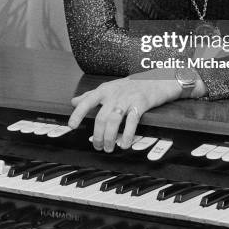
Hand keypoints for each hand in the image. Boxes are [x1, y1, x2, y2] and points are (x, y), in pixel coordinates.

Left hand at [68, 69, 185, 151]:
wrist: (156, 80)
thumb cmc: (130, 86)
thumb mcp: (109, 87)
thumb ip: (91, 95)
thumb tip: (73, 101)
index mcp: (105, 90)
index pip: (87, 101)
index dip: (78, 113)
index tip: (72, 126)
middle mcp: (114, 94)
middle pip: (101, 117)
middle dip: (98, 135)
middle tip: (97, 146)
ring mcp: (127, 99)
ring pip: (113, 121)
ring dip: (109, 138)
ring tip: (109, 148)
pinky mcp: (140, 104)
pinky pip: (131, 122)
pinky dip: (127, 136)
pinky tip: (125, 144)